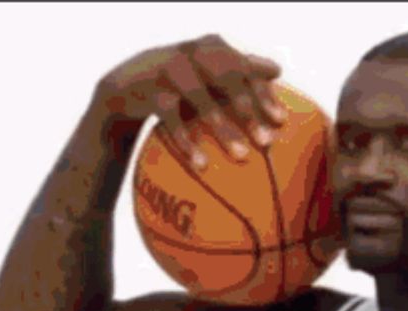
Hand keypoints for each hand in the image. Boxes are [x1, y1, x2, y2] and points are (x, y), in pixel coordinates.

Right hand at [96, 34, 286, 167]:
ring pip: (201, 97)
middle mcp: (193, 52)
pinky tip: (201, 164)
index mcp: (212, 49)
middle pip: (226, 77)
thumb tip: (277, 69)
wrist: (127, 85)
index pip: (244, 67)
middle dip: (248, 109)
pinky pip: (171, 116)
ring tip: (242, 156)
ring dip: (223, 127)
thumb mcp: (209, 75)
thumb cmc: (181, 83)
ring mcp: (170, 68)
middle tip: (265, 141)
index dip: (263, 92)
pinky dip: (186, 140)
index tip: (281, 120)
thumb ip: (240, 71)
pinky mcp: (149, 88)